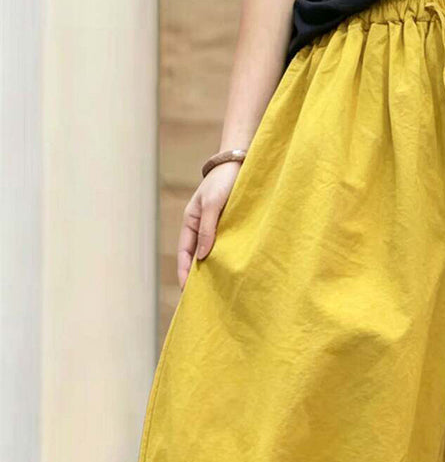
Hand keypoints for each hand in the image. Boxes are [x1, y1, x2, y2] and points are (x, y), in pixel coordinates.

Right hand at [177, 160, 242, 290]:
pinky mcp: (231, 226)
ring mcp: (217, 227)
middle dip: (198, 276)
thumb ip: (208, 230)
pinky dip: (227, 259)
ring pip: (212, 253)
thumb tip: (203, 257)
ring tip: (219, 291)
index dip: (185, 272)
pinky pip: (226, 247)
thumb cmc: (223, 181)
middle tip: (203, 299)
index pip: (184, 253)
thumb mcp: (213, 205)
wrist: (241, 163)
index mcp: (191, 222)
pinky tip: (233, 272)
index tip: (187, 291)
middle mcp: (202, 227)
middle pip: (197, 257)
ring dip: (214, 270)